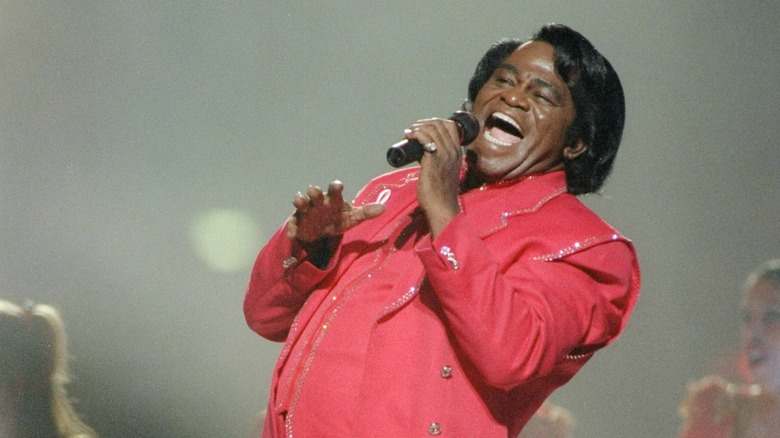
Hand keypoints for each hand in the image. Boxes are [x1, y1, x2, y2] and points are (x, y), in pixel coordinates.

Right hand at [286, 180, 385, 242]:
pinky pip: (293, 223)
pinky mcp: (298, 222)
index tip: (337, 186)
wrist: (322, 232)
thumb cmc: (338, 219)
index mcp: (333, 199)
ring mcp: (307, 211)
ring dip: (300, 201)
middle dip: (314, 192)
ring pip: (301, 203)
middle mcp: (318, 201)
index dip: (335, 187)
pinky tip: (292, 235)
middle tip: (314, 191)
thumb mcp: (352, 218)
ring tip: (299, 201)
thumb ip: (366, 212)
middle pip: (315, 194)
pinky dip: (292, 229)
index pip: (334, 190)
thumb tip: (384, 208)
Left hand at [403, 118, 462, 236]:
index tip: (423, 128)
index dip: (435, 122)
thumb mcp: (444, 172)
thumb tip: (423, 155)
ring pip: (432, 129)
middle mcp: (453, 151)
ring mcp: (444, 155)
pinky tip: (409, 136)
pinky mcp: (433, 159)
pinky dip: (415, 133)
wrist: (441, 207)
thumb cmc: (440, 194)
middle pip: (440, 124)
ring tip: (409, 133)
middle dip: (423, 123)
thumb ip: (439, 162)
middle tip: (413, 130)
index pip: (451, 126)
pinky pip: (425, 138)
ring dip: (417, 127)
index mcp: (457, 153)